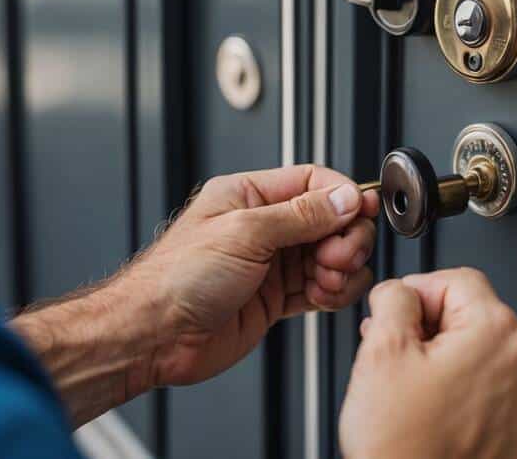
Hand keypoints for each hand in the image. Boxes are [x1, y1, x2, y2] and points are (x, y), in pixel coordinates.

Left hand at [132, 164, 378, 386]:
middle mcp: (264, 226)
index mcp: (249, 195)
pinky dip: (333, 292)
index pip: (313, 181)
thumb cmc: (177, 279)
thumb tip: (343, 198)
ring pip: (332, 255)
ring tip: (325, 281)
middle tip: (337, 257)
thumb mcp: (244, 233)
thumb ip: (300, 215)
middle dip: (346, 238)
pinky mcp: (277, 298)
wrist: (155, 335)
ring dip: (341, 269)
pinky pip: (323, 287)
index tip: (361, 213)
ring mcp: (273, 263)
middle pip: (330, 220)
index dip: (343, 196)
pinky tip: (322, 297)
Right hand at [339, 268, 516, 458]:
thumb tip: (399, 291)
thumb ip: (393, 299)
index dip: (415, 293)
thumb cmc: (403, 449)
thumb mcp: (380, 352)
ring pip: (482, 360)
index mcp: (496, 333)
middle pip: (472, 319)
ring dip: (447, 366)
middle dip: (428, 331)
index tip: (396, 315)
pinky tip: (435, 418)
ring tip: (411, 396)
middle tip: (393, 357)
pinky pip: (495, 400)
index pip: (456, 280)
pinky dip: (467, 401)